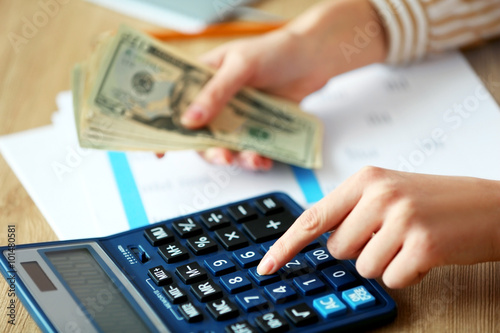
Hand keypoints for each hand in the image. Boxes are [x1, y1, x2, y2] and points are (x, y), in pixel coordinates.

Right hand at [181, 0, 386, 169]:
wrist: (311, 59)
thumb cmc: (274, 51)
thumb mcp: (240, 66)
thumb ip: (216, 93)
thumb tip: (190, 120)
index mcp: (204, 79)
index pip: (176, 104)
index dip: (165, 127)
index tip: (159, 149)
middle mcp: (218, 101)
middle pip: (200, 134)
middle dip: (208, 150)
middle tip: (220, 155)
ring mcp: (238, 116)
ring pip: (226, 145)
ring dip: (234, 157)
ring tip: (248, 158)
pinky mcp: (258, 127)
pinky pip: (250, 149)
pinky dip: (255, 158)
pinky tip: (263, 158)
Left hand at [257, 166, 499, 287]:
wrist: (489, 206)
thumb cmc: (434, 201)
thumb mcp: (387, 191)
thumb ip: (350, 211)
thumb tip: (320, 240)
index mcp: (365, 179)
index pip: (313, 217)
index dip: (286, 245)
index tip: (267, 265)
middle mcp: (379, 195)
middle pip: (337, 249)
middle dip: (360, 249)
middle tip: (390, 233)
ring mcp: (401, 218)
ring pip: (363, 267)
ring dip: (385, 262)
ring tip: (410, 240)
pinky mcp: (423, 245)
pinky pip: (391, 278)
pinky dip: (406, 273)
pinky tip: (425, 253)